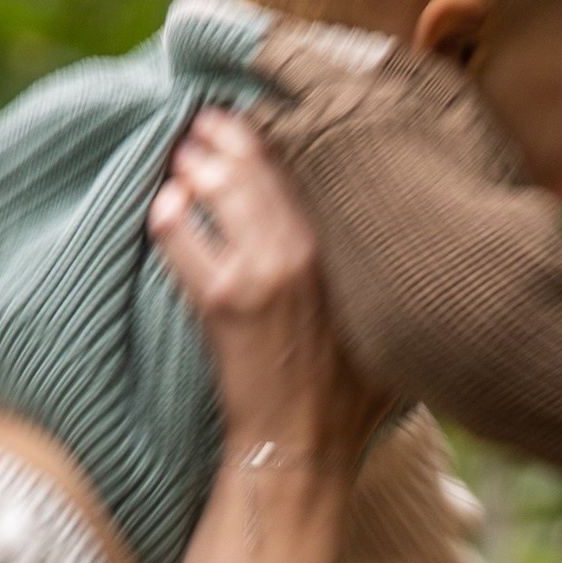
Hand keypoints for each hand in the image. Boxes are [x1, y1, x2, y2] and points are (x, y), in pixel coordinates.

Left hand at [147, 107, 377, 462]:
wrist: (302, 448)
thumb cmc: (349, 395)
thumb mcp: (385, 323)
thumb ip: (383, 274)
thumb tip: (398, 241)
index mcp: (351, 249)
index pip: (314, 166)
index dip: (284, 132)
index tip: (263, 115)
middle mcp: (309, 250)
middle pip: (261, 165)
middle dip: (228, 134)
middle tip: (208, 120)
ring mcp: (262, 272)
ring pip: (220, 188)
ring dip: (196, 163)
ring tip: (184, 151)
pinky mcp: (219, 300)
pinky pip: (180, 234)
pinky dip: (168, 213)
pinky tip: (163, 203)